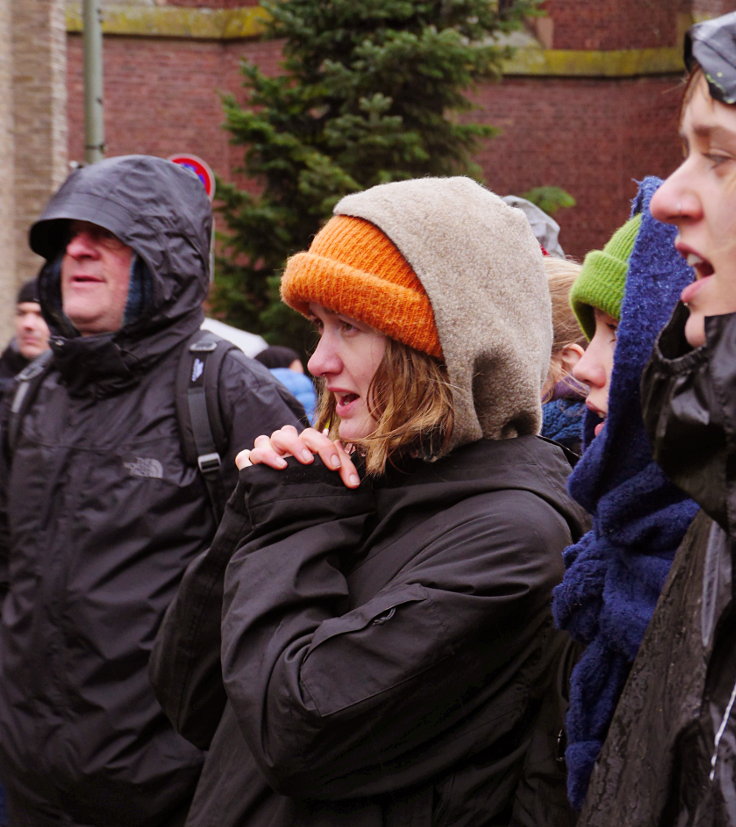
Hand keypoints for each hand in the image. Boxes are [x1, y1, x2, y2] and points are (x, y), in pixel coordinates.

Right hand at [236, 425, 360, 487]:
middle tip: (311, 461)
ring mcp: (265, 455)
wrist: (291, 519)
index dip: (326, 448)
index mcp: (302, 446)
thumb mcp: (330, 481)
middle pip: (287, 432)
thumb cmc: (313, 493)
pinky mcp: (250, 469)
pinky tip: (275, 467)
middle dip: (301, 444)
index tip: (337, 468)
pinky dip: (255, 458)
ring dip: (277, 450)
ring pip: (265, 439)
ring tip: (288, 465)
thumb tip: (354, 470)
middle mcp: (282, 447)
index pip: (313, 436)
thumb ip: (341, 470)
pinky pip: (244, 457)